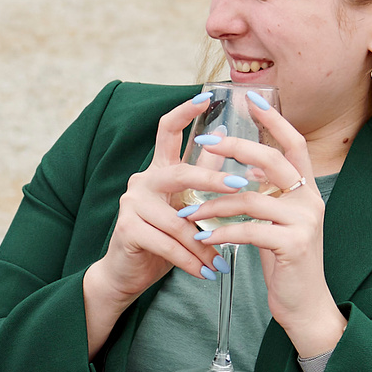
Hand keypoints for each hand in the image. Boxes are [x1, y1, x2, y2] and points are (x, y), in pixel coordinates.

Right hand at [84, 93, 231, 320]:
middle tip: (244, 187)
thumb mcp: (185, 205)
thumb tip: (223, 134)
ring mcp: (131, 203)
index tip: (208, 97)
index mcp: (158, 170)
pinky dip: (190, 261)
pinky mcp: (127, 228)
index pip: (167, 131)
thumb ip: (201, 173)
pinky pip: (168, 244)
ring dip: (206, 243)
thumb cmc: (161, 238)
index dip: (185, 112)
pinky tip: (206, 273)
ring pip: (180, 220)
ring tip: (224, 262)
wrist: (127, 273)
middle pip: (181, 172)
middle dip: (215, 180)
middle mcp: (142, 180)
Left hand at [185, 95, 346, 358]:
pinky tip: (204, 238)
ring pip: (252, 198)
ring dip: (215, 203)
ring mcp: (305, 223)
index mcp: (308, 191)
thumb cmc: (285, 263)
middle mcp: (311, 201)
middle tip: (204, 145)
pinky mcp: (293, 245)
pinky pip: (249, 230)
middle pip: (273, 161)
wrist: (305, 306)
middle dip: (236, 149)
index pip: (295, 144)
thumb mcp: (277, 222)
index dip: (274, 120)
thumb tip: (247, 166)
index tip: (251, 98)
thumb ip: (268, 195)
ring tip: (188, 212)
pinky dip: (221, 232)